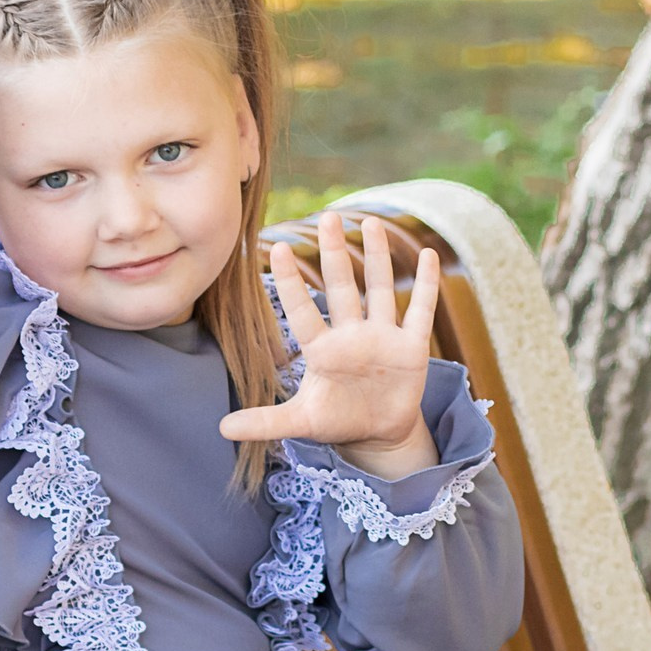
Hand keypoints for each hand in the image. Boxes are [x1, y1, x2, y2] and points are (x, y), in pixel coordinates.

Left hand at [219, 212, 441, 478]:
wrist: (378, 433)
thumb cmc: (337, 421)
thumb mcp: (301, 422)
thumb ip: (265, 422)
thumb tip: (220, 428)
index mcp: (322, 350)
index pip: (302, 311)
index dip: (291, 282)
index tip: (276, 248)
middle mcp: (351, 335)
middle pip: (341, 287)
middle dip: (335, 253)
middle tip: (327, 216)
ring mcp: (382, 337)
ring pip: (379, 289)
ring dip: (378, 257)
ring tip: (371, 221)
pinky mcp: (411, 348)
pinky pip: (420, 310)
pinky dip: (427, 284)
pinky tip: (429, 255)